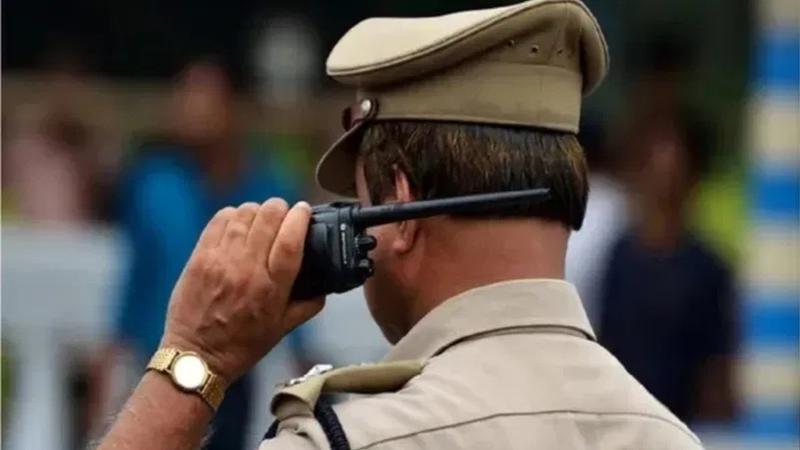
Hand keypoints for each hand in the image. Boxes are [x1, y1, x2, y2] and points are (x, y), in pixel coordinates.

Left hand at [160, 199, 324, 382]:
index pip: (291, 239)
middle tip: (283, 213)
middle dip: (280, 208)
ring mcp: (220, 260)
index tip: (304, 210)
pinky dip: (233, 215)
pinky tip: (238, 223)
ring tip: (261, 218)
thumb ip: (308, 306)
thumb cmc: (241, 345)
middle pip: (268, 217)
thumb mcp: (282, 330)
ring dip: (257, 210)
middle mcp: (247, 269)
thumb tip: (324, 288)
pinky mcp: (200, 257)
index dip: (300, 217)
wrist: (196, 356)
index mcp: (272, 288)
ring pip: (244, 214)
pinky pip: (219, 220)